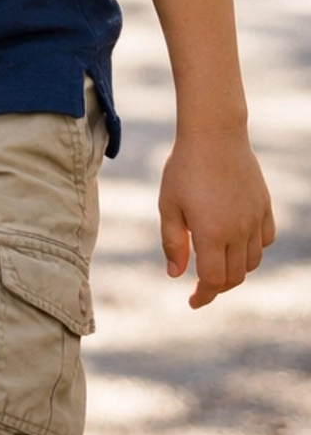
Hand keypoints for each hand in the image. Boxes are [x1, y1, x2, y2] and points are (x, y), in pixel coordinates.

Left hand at [159, 129, 274, 306]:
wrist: (214, 133)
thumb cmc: (185, 167)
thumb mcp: (169, 204)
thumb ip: (173, 242)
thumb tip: (177, 274)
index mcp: (212, 234)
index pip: (213, 281)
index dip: (203, 296)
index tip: (193, 302)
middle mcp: (238, 231)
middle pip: (234, 276)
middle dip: (217, 286)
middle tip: (201, 283)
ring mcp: (255, 219)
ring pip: (252, 262)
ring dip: (235, 269)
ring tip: (217, 261)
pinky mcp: (265, 206)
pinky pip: (265, 240)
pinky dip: (253, 249)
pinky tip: (238, 241)